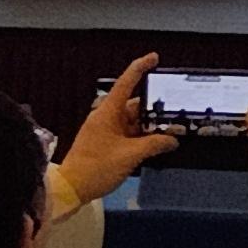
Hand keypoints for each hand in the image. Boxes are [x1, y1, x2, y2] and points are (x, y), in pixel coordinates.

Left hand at [54, 55, 178, 205]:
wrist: (70, 189)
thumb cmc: (96, 167)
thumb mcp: (131, 155)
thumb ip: (155, 144)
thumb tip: (172, 140)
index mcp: (108, 113)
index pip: (126, 83)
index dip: (140, 68)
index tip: (154, 58)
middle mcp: (106, 117)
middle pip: (135, 105)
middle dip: (155, 109)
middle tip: (176, 112)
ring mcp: (105, 130)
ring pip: (133, 121)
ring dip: (150, 126)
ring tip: (171, 131)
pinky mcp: (106, 143)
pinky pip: (128, 133)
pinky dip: (142, 136)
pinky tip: (157, 143)